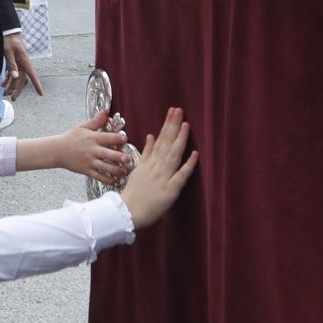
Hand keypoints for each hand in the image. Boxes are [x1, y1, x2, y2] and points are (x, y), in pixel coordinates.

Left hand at [2, 33, 43, 98]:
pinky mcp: (13, 62)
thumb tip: (15, 77)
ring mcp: (18, 64)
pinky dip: (7, 79)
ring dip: (11, 86)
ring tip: (4, 93)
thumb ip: (12, 64)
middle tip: (13, 99)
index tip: (41, 93)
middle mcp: (23, 64)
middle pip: (22, 80)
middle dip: (17, 89)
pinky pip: (11, 73)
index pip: (32, 75)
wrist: (8, 33)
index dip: (37, 85)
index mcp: (25, 61)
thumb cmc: (9, 41)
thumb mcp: (8, 52)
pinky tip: (2, 84)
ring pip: (16, 78)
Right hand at [54, 110, 130, 184]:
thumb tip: (106, 111)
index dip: (117, 138)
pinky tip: (115, 181)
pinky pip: (98, 176)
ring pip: (105, 167)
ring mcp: (89, 161)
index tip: (126, 139)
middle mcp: (92, 150)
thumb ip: (96, 121)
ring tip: (125, 171)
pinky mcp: (86, 170)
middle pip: (108, 154)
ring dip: (116, 170)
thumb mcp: (82, 127)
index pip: (107, 137)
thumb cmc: (71, 137)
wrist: (57, 150)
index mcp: (92, 138)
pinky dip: (107, 180)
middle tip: (128, 159)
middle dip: (119, 157)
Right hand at [118, 107, 198, 229]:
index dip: (167, 125)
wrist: (127, 213)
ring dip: (180, 140)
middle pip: (166, 144)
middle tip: (179, 110)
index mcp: (149, 162)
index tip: (173, 111)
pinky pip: (180, 176)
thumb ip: (146, 152)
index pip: (160, 139)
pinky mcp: (170, 191)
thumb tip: (151, 135)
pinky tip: (195, 154)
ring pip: (173, 156)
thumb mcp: (138, 169)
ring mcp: (163, 178)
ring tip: (186, 125)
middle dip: (173, 126)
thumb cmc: (134, 193)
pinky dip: (188, 165)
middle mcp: (156, 167)